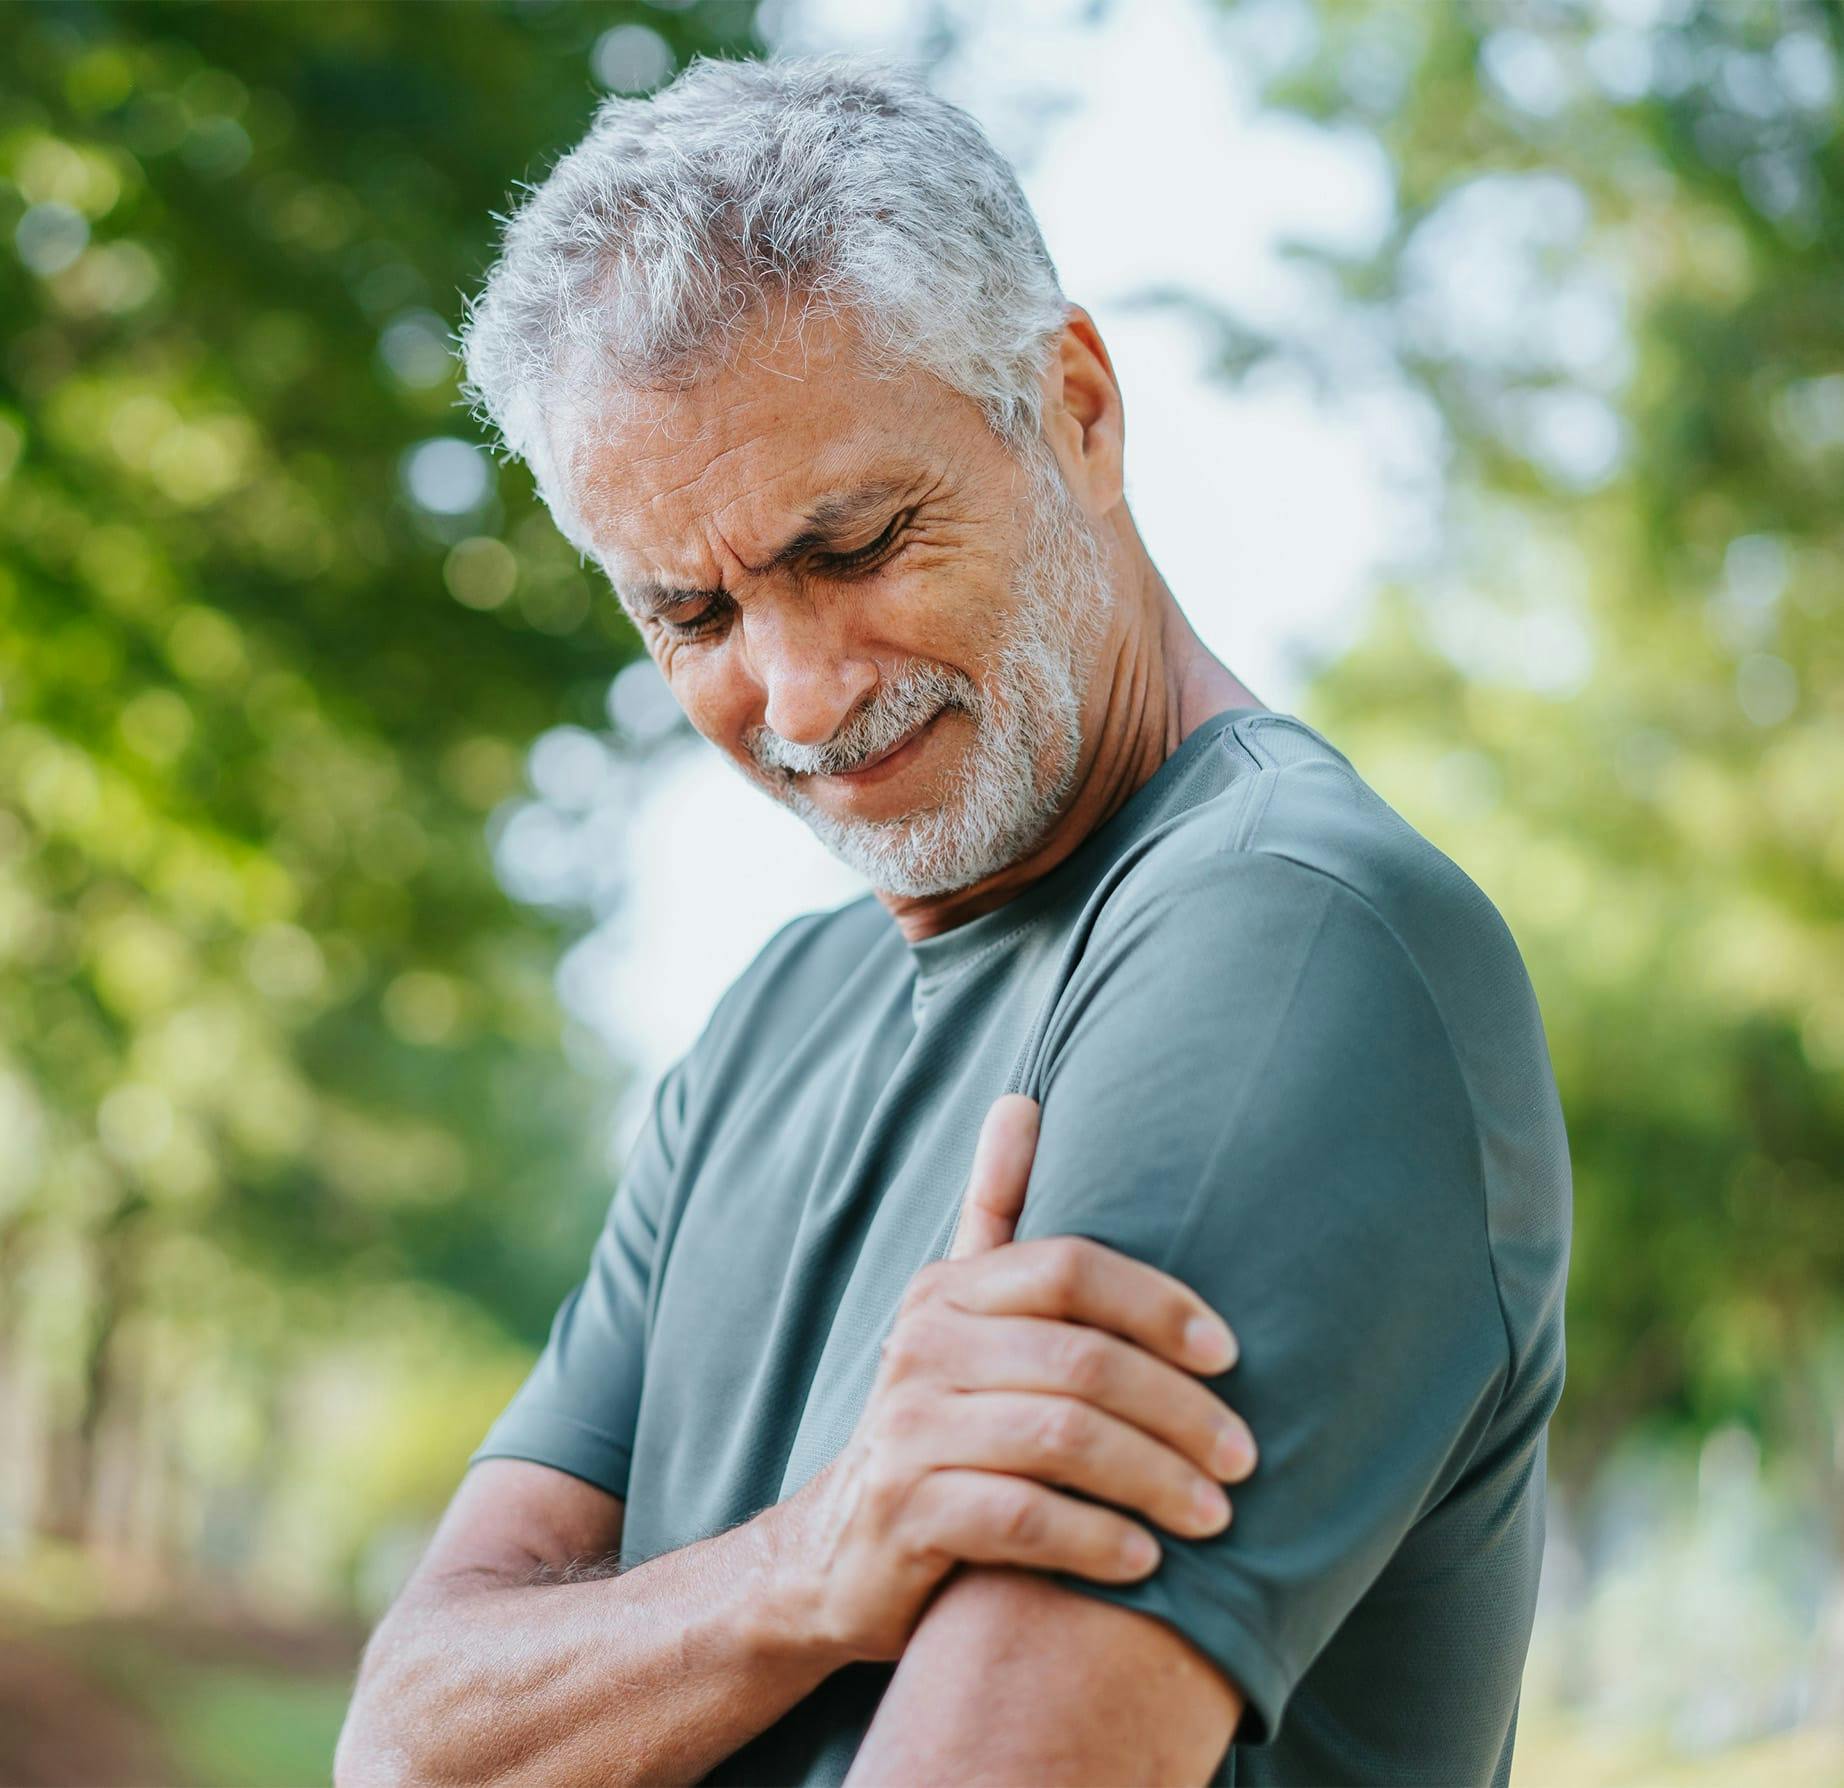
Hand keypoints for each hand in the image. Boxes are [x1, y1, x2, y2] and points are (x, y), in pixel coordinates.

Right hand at [773, 1094, 1255, 1664]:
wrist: (841, 1549)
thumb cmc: (940, 1416)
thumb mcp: (959, 1312)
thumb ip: (996, 1213)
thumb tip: (1020, 1100)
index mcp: (950, 1290)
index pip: (1070, 1268)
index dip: (1158, 1304)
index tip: (1229, 1355)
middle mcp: (923, 1347)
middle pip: (1082, 1361)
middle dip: (1179, 1412)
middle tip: (1243, 1459)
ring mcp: (909, 1430)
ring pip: (1061, 1441)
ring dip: (1155, 1480)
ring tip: (1214, 1516)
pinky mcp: (906, 1514)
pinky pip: (1022, 1520)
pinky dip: (1096, 1539)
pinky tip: (1145, 1559)